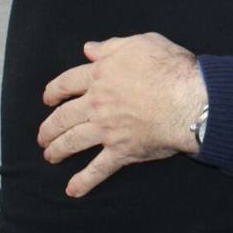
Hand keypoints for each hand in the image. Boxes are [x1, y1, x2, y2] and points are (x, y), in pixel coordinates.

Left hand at [38, 33, 206, 197]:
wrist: (189, 99)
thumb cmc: (170, 68)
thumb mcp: (141, 43)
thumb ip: (111, 46)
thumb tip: (89, 49)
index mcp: (100, 75)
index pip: (67, 83)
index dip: (54, 91)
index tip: (48, 98)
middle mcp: (97, 103)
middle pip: (63, 116)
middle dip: (49, 127)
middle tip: (43, 135)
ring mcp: (106, 129)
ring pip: (72, 142)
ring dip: (58, 150)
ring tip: (50, 155)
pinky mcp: (121, 151)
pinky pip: (98, 169)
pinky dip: (84, 181)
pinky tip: (72, 190)